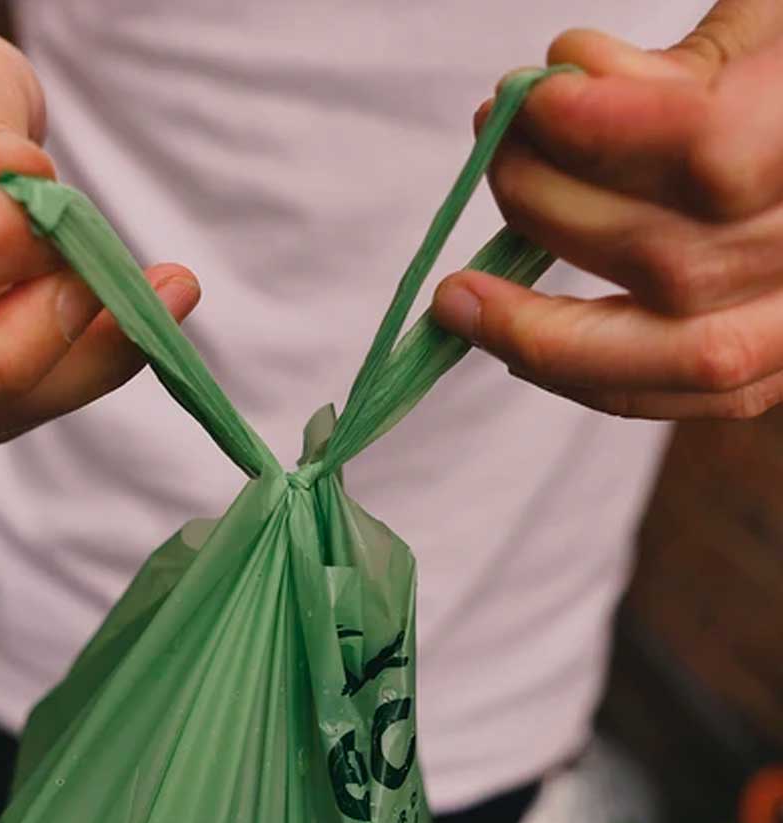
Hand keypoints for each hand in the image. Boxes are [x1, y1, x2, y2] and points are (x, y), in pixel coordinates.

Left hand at [432, 3, 782, 418]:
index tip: (534, 102)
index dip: (609, 134)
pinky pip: (664, 396)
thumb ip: (675, 71)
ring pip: (670, 354)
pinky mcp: (761, 371)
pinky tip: (507, 337)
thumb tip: (565, 82)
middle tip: (495, 151)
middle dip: (551, 209)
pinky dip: (573, 372)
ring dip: (537, 325)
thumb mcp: (762, 37)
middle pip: (674, 263)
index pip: (718, 158)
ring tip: (459, 295)